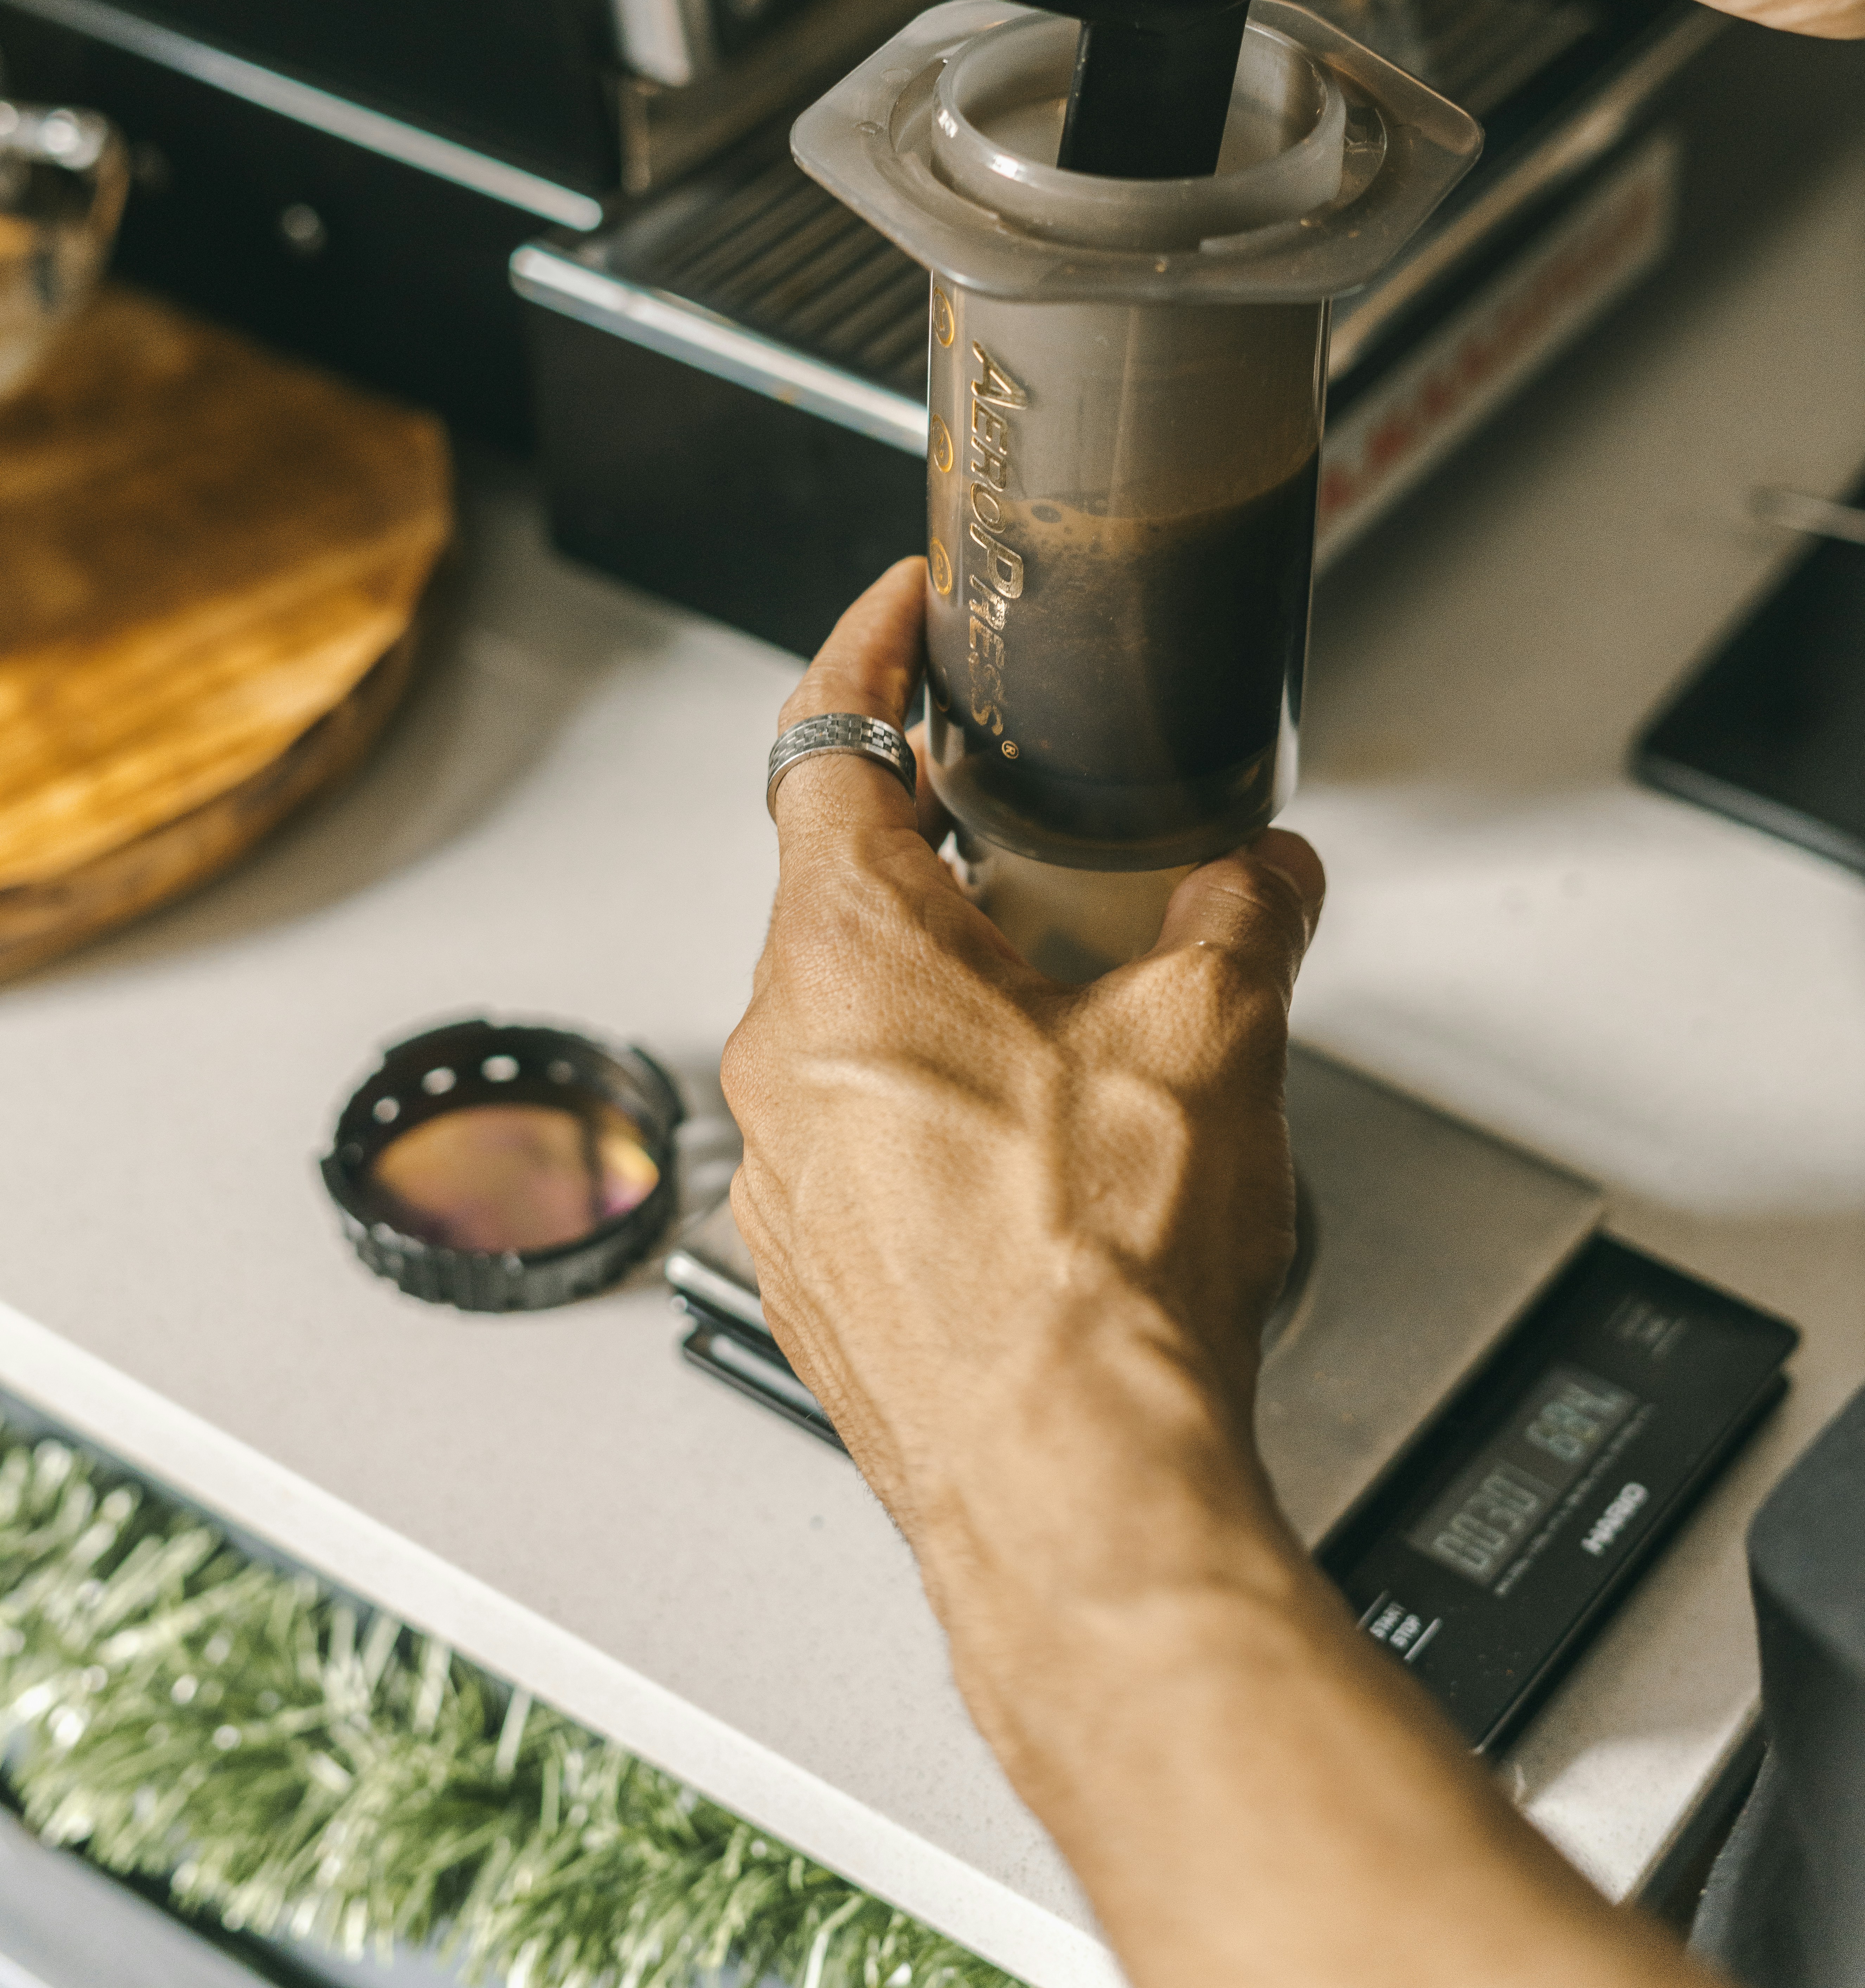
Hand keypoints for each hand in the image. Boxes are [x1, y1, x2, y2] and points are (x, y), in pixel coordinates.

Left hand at [723, 557, 1321, 1566]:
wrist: (1079, 1494)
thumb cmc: (1107, 1282)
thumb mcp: (1212, 1040)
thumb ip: (1242, 918)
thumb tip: (1266, 877)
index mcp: (851, 964)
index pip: (823, 747)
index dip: (864, 659)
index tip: (896, 621)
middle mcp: (782, 1064)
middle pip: (838, 891)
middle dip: (942, 849)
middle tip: (1033, 839)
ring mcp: (785, 1178)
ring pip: (848, 1024)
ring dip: (944, 992)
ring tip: (1060, 1010)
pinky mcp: (817, 1272)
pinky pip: (856, 1138)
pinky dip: (931, 1107)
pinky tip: (1033, 1151)